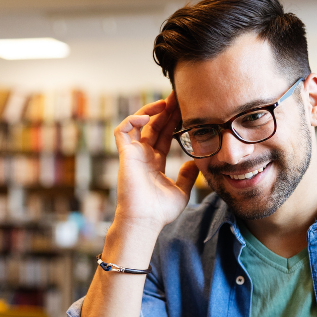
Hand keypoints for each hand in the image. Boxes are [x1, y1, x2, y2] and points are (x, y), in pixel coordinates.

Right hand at [113, 92, 199, 233]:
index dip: (173, 121)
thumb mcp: (181, 191)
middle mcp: (143, 155)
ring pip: (137, 123)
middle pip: (153, 125)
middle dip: (165, 110)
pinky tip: (147, 117)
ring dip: (149, 110)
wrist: (145, 220)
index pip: (164, 135)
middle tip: (178, 95)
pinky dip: (132, 120)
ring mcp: (133, 154)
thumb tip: (193, 163)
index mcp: (154, 162)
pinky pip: (122, 131)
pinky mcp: (125, 155)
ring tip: (165, 102)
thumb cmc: (160, 211)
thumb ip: (186, 176)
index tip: (185, 109)